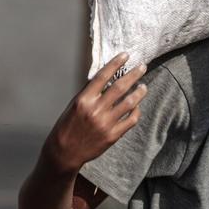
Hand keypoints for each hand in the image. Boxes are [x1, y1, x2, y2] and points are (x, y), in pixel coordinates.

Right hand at [42, 53, 147, 173]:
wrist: (64, 152)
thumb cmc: (67, 127)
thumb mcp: (74, 105)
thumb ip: (90, 93)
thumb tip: (106, 78)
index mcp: (83, 100)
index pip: (102, 76)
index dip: (115, 64)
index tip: (125, 55)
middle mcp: (95, 110)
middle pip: (119, 87)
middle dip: (133, 75)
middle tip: (142, 67)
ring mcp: (105, 123)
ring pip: (129, 103)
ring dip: (139, 92)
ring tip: (143, 86)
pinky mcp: (113, 135)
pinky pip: (130, 120)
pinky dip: (136, 111)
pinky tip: (137, 106)